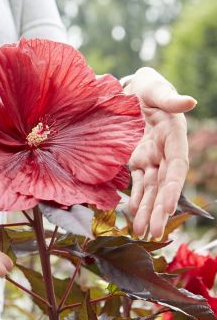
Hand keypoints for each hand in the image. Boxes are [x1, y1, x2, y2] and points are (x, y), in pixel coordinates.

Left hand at [124, 68, 195, 238]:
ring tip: (141, 232)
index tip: (167, 208)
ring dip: (147, 210)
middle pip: (163, 185)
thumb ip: (169, 98)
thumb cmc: (147, 87)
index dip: (173, 188)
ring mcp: (150, 157)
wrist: (129, 91)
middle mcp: (164, 151)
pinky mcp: (135, 159)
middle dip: (159, 209)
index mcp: (174, 136)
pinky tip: (132, 213)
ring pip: (150, 188)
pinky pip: (136, 181)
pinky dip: (134, 197)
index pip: (176, 167)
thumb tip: (190, 101)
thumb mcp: (155, 88)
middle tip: (153, 233)